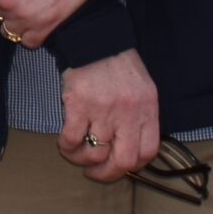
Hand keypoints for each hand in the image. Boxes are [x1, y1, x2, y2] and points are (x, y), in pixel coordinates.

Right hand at [58, 49, 159, 180]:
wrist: (94, 39)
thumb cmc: (118, 65)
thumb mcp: (142, 90)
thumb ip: (139, 116)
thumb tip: (129, 144)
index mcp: (147, 110)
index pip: (148, 151)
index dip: (134, 166)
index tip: (121, 166)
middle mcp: (128, 114)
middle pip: (123, 161)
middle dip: (107, 174)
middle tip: (95, 173)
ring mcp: (103, 110)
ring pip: (95, 153)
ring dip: (83, 161)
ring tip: (76, 156)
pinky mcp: (78, 105)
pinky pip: (72, 139)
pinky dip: (67, 147)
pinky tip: (64, 143)